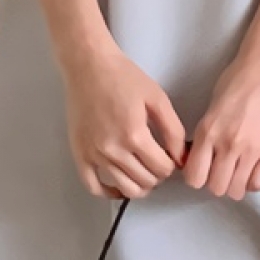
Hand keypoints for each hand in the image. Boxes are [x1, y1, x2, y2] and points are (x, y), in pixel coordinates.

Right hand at [62, 45, 185, 199]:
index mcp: (134, 135)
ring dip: (140, 185)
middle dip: (158, 174)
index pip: (162, 168)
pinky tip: (119, 187)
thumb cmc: (123, 77)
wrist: (89, 65)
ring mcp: (93, 154)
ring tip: (143, 172)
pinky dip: (108, 193)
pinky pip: (93, 187)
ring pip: (124, 188)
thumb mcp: (157, 98)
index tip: (169, 156)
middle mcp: (112, 149)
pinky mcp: (80, 153)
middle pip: (146, 180)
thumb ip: (173, 129)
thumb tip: (180, 157)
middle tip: (157, 160)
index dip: (172, 164)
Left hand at [184, 55, 259, 198]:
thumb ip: (203, 137)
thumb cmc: (237, 83)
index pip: (194, 177)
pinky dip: (253, 181)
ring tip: (237, 169)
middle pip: (216, 188)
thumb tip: (196, 160)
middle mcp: (229, 143)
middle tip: (219, 169)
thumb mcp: (209, 109)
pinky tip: (252, 168)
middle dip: (215, 181)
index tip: (200, 171)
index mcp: (208, 131)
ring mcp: (253, 149)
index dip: (196, 177)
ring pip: (237, 190)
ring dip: (234, 183)